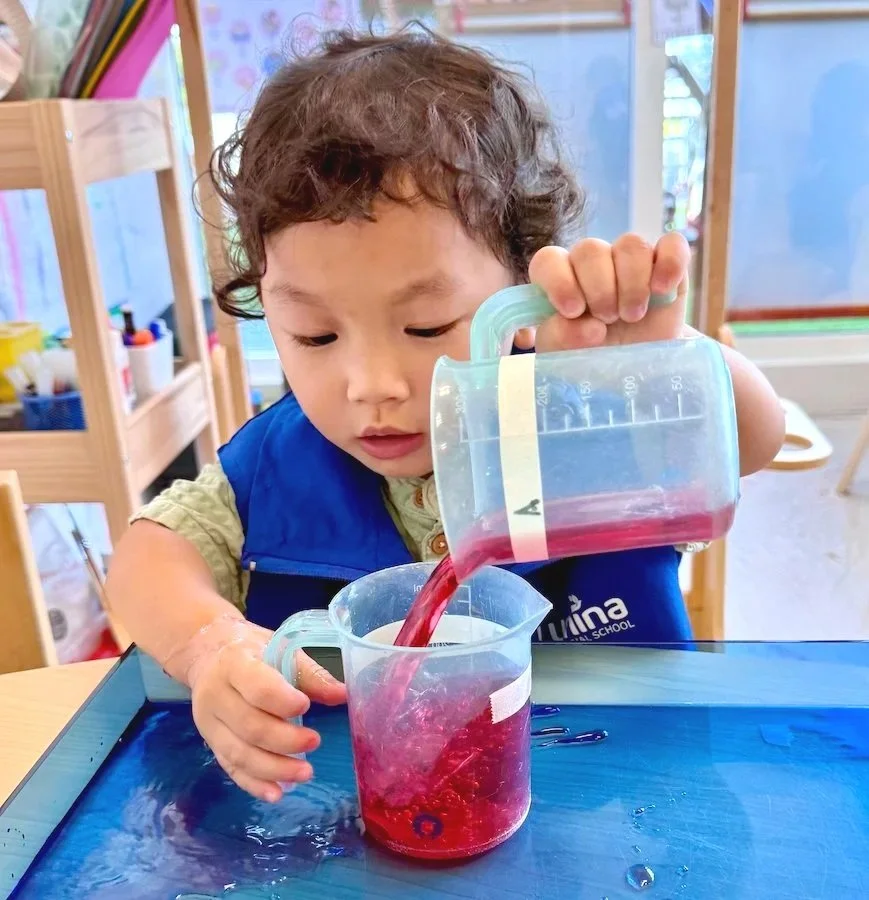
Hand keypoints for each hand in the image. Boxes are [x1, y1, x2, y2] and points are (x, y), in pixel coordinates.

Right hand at [174, 616, 346, 801]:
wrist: (209, 654)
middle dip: (284, 740)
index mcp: (234, 664)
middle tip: (315, 742)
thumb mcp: (280, 649)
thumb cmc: (253, 651)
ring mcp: (209, 723)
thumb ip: (310, 674)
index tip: (306, 707)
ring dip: (274, 768)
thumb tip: (343, 694)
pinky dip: (254, 784)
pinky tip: (277, 793)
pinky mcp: (211, 743)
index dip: (282, 701)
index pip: (256, 688)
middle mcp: (215, 695)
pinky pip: (230, 768)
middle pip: (249, 726)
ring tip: (305, 773)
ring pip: (239, 753)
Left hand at [523, 232, 690, 352]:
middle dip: (599, 289)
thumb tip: (590, 327)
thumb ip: (562, 338)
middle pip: (591, 250)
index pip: (548, 261)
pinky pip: (672, 244)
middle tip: (608, 319)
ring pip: (630, 245)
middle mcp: (593, 264)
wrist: (637, 370)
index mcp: (560, 281)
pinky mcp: (668, 264)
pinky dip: (670, 263)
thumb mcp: (567, 355)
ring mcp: (631, 261)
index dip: (558, 280)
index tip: (573, 310)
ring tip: (633, 316)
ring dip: (632, 283)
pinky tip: (662, 291)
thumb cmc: (593, 358)